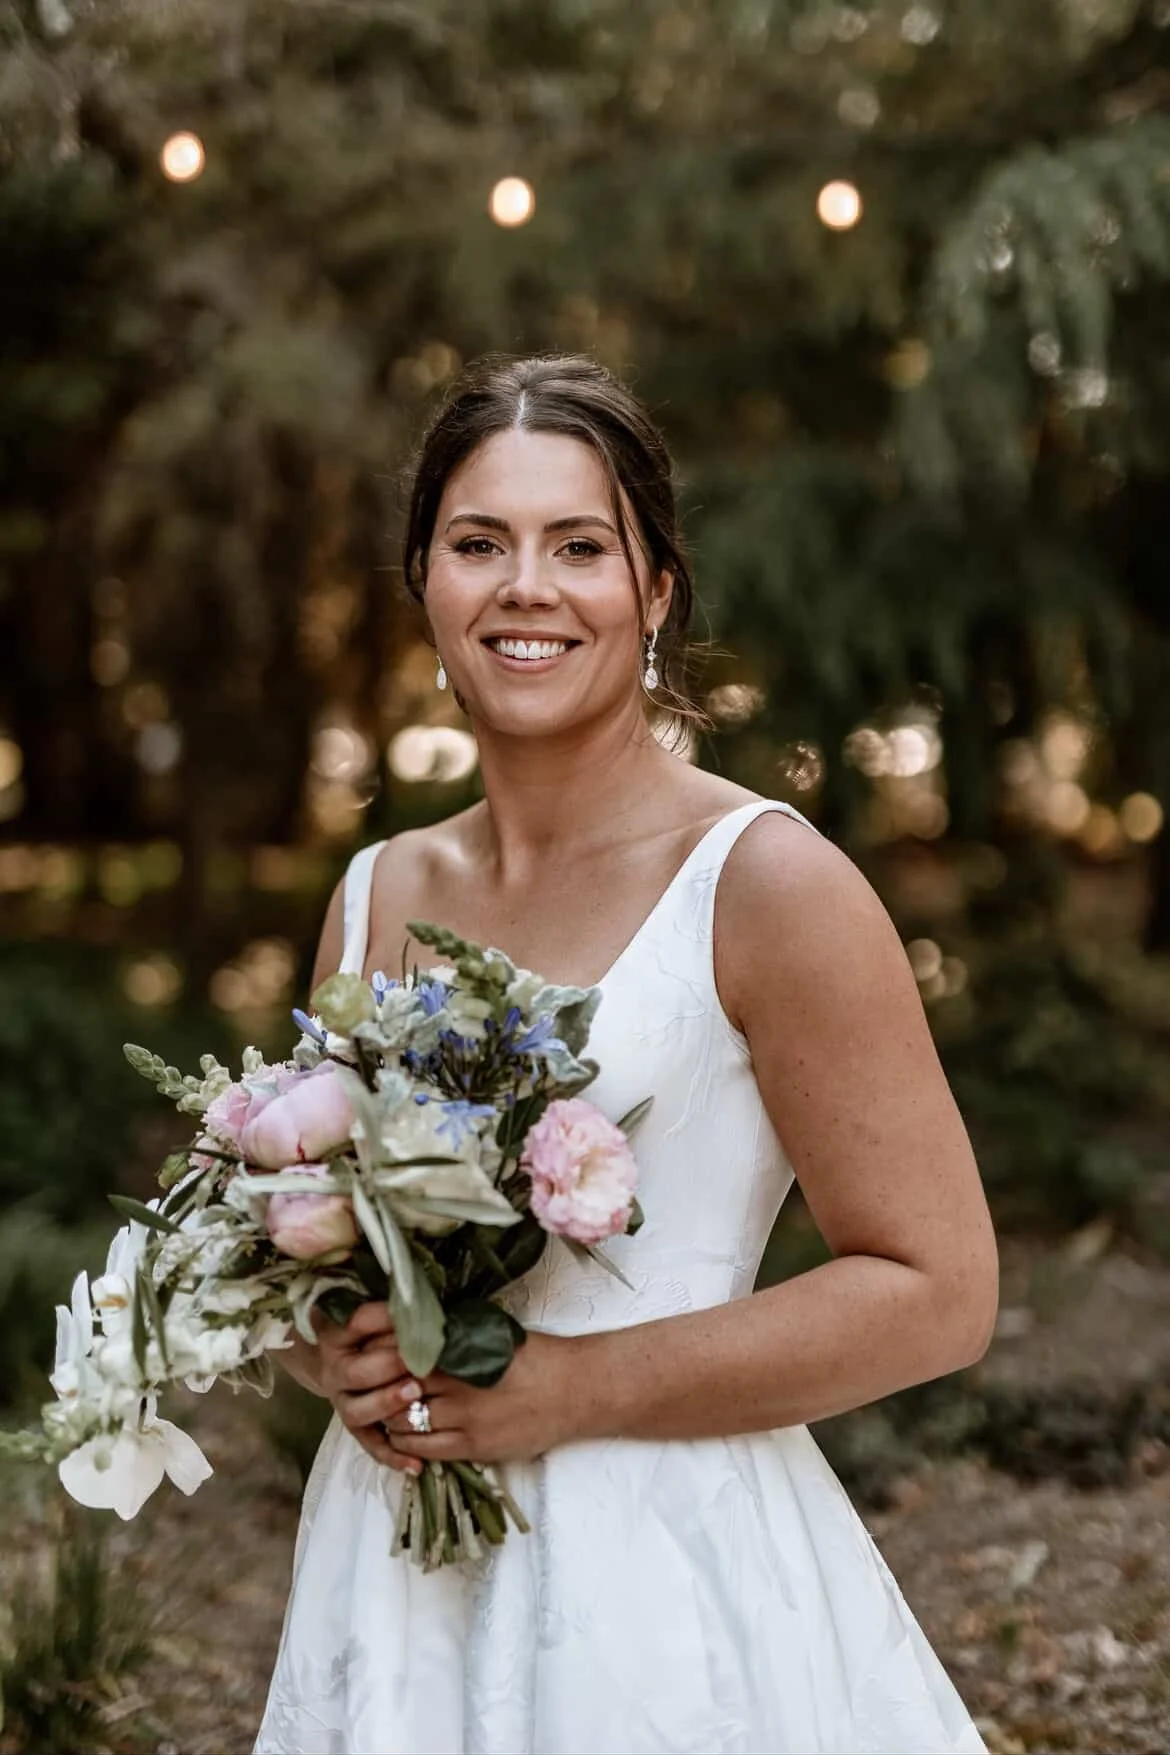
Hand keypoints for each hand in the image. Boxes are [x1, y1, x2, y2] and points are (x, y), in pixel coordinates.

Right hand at [314, 1301, 423, 1472]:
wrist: (343, 1361)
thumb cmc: (374, 1332)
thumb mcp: (378, 1317)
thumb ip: (396, 1312)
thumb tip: (426, 1305)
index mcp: (339, 1335)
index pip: (358, 1323)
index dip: (384, 1319)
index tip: (412, 1316)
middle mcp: (336, 1370)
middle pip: (356, 1372)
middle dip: (387, 1366)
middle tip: (416, 1363)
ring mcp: (344, 1402)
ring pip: (358, 1411)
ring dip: (386, 1404)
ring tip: (415, 1395)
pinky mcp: (356, 1429)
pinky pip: (372, 1446)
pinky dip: (393, 1456)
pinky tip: (416, 1465)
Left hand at [382, 1330, 580, 1466]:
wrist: (575, 1389)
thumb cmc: (537, 1355)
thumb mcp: (492, 1332)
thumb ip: (454, 1335)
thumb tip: (415, 1330)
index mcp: (461, 1347)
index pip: (400, 1350)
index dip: (379, 1353)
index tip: (371, 1353)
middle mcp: (458, 1381)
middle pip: (395, 1386)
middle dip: (378, 1387)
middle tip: (372, 1386)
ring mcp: (465, 1417)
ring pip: (403, 1421)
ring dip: (389, 1418)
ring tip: (386, 1411)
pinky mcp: (474, 1446)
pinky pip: (425, 1449)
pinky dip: (406, 1444)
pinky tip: (404, 1437)